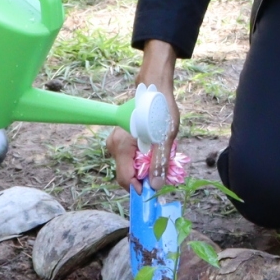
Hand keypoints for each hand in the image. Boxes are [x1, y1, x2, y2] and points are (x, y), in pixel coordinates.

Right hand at [106, 40, 179, 187]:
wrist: (153, 88)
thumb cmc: (159, 110)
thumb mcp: (164, 139)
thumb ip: (159, 163)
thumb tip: (156, 186)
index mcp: (121, 146)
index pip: (125, 179)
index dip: (139, 188)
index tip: (154, 191)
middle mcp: (114, 145)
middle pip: (127, 173)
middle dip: (145, 176)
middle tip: (162, 169)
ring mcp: (116, 141)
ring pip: (130, 164)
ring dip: (145, 166)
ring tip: (160, 154)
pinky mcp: (121, 138)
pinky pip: (130, 155)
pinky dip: (142, 157)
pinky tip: (153, 147)